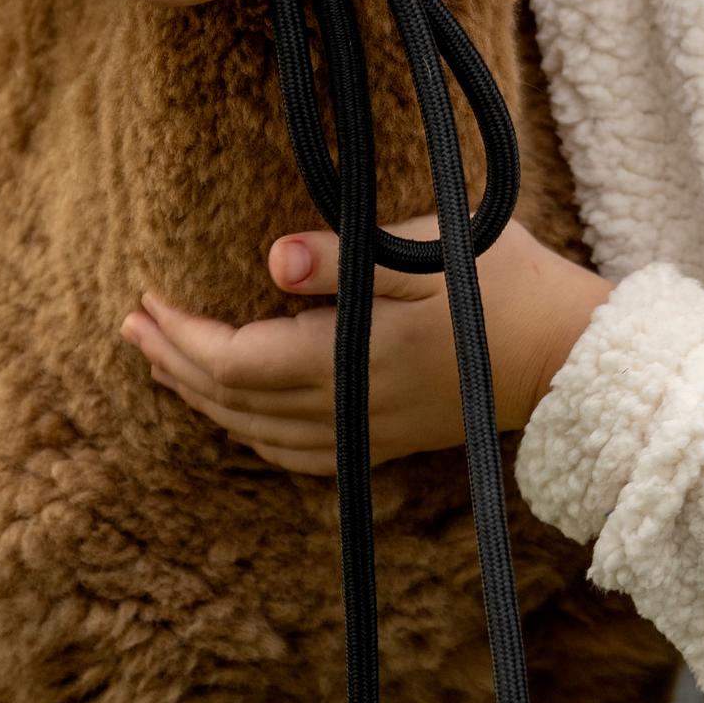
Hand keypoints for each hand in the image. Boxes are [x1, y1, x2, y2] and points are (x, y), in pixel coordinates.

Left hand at [123, 218, 613, 475]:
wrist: (572, 357)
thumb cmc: (505, 285)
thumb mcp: (428, 251)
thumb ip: (347, 257)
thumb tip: (272, 258)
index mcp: (349, 359)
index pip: (234, 361)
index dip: (180, 336)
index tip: (145, 299)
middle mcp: (346, 409)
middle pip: (232, 401)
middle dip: (175, 363)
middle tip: (131, 324)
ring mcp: (365, 433)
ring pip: (256, 432)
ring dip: (204, 398)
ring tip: (166, 362)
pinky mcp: (386, 440)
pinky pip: (293, 452)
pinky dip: (249, 432)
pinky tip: (240, 414)